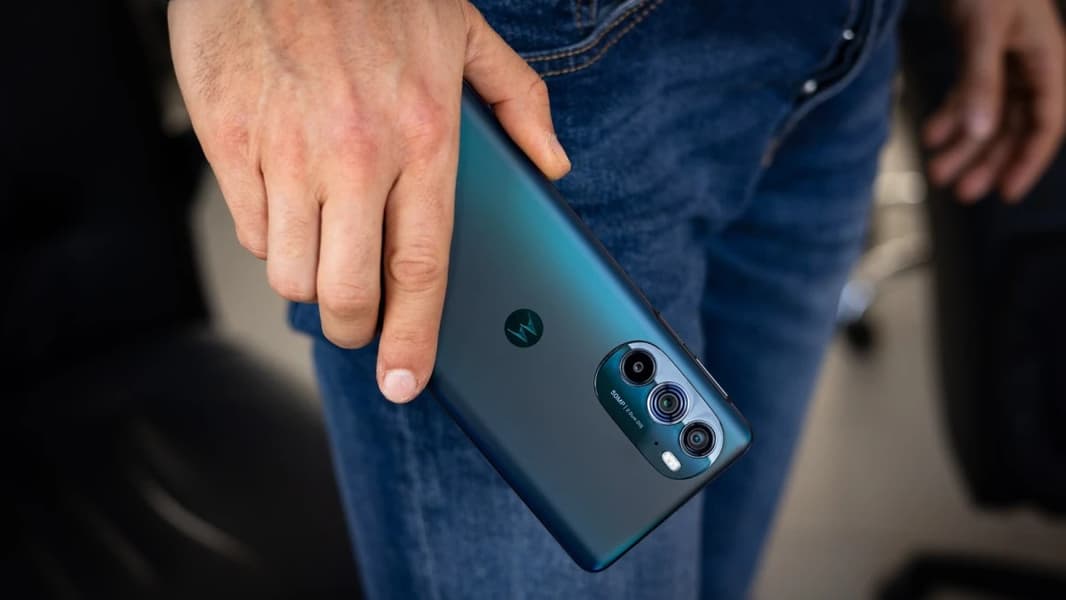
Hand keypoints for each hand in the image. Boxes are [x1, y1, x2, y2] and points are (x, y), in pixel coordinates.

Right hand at [168, 0, 569, 402]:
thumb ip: (518, 101)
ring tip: (325, 251)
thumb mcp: (466, 31)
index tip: (408, 380)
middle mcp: (354, 155)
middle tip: (361, 322)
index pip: (422, 268)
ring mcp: (284, 151)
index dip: (415, 340)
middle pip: (347, 293)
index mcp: (423, 135)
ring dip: (308, 281)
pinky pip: (248, 229)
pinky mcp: (227, 139)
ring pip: (289, 273)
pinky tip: (287, 206)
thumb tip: (552, 163)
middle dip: (356, 328)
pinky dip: (268, 235)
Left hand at [924, 0, 1065, 202]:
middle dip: (987, 160)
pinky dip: (950, 116)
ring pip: (988, 114)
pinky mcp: (976, 51)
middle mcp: (1029, 63)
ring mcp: (1003, 58)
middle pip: (1014, 126)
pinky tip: (929, 135)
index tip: (1005, 194)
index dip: (1027, 160)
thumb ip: (980, 82)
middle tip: (960, 193)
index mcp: (1046, 59)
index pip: (1045, 123)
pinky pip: (969, 94)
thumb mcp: (982, 31)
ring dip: (964, 144)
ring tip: (936, 172)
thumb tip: (978, 134)